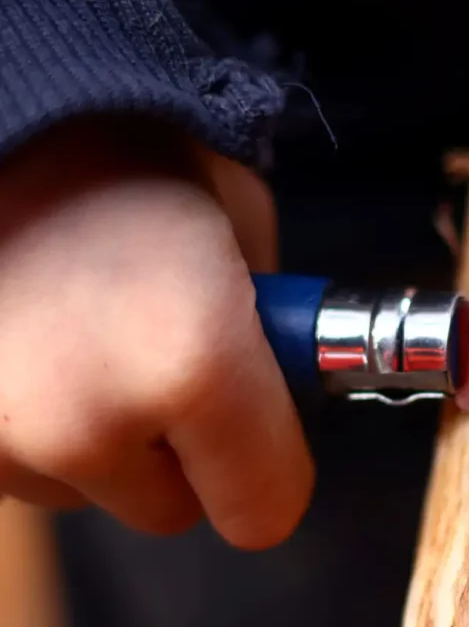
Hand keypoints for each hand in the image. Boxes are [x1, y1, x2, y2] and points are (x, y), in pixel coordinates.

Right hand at [0, 117, 313, 549]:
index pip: (264, 510)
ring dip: (107, 440)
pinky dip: (45, 427)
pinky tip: (42, 346)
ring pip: (92, 490)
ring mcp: (0, 435)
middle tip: (168, 365)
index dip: (272, 477)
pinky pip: (28, 466)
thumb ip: (280, 338)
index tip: (265, 445)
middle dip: (184, 457)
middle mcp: (88, 421)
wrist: (10, 115)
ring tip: (92, 337)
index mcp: (193, 363)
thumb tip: (282, 398)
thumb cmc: (138, 158)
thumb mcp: (247, 230)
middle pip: (175, 511)